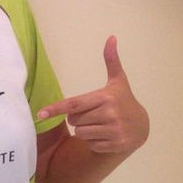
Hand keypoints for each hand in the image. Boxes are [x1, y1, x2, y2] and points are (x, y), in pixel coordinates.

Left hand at [37, 36, 148, 154]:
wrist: (142, 126)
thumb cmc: (123, 100)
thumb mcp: (118, 81)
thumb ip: (111, 60)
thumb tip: (111, 37)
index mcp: (106, 98)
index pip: (74, 104)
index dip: (56, 109)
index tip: (40, 113)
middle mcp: (109, 115)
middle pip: (74, 120)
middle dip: (77, 118)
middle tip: (92, 113)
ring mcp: (113, 131)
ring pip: (80, 133)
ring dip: (84, 130)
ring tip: (99, 124)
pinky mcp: (114, 145)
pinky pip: (89, 144)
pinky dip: (93, 141)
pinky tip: (105, 134)